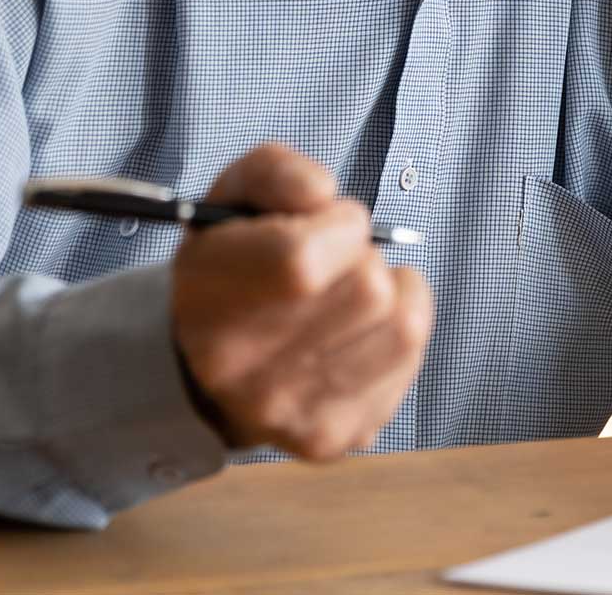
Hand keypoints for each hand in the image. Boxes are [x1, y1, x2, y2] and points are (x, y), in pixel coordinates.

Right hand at [172, 143, 434, 457]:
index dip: (338, 227)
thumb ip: (277, 172)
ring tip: (352, 294)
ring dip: (391, 295)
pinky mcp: (332, 438)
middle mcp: (243, 370)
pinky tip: (362, 330)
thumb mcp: (234, 197)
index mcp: (208, 300)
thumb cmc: (231, 267)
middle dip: (366, 259)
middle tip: (338, 263)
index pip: (301, 259)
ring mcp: (289, 412)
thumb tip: (322, 194)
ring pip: (403, 326)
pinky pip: (411, 363)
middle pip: (368, 290)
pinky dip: (400, 331)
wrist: (200, 365)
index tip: (328, 225)